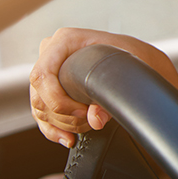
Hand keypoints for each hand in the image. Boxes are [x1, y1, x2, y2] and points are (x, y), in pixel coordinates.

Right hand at [29, 27, 177, 147]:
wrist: (137, 61)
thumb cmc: (132, 58)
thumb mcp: (128, 71)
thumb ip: (112, 96)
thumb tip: (95, 119)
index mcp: (65, 40)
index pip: (42, 75)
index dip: (57, 100)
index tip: (82, 112)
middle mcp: (52, 53)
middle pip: (40, 95)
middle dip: (64, 116)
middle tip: (89, 122)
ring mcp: (49, 70)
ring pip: (40, 107)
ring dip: (62, 124)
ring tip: (86, 127)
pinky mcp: (51, 88)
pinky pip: (42, 114)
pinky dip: (53, 130)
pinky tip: (68, 138)